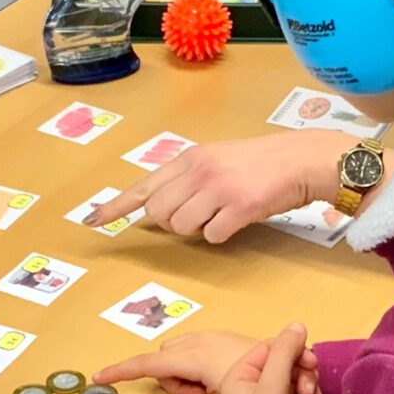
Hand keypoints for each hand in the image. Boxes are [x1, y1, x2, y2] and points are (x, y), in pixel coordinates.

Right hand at [97, 328, 322, 393]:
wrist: (295, 373)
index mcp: (195, 355)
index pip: (147, 364)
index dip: (121, 371)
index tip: (98, 377)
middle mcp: (201, 340)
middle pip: (167, 361)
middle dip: (175, 382)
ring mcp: (214, 336)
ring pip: (184, 357)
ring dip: (191, 377)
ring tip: (219, 393)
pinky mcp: (225, 338)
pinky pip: (199, 352)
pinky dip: (203, 369)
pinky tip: (227, 382)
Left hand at [109, 131, 357, 243]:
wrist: (300, 160)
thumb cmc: (261, 163)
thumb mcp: (217, 159)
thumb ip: (188, 178)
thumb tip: (161, 207)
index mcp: (190, 158)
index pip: (144, 185)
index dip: (116, 206)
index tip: (93, 220)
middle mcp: (199, 170)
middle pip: (159, 213)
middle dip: (173, 223)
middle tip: (199, 215)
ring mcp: (218, 188)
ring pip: (182, 227)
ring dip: (198, 229)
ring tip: (221, 213)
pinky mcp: (239, 207)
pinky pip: (212, 235)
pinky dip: (222, 235)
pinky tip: (238, 218)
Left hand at [224, 324, 309, 393]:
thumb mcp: (272, 384)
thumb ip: (286, 351)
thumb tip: (297, 324)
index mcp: (241, 375)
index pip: (274, 347)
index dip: (295, 353)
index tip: (311, 363)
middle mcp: (253, 388)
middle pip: (290, 367)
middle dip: (304, 382)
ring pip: (301, 387)